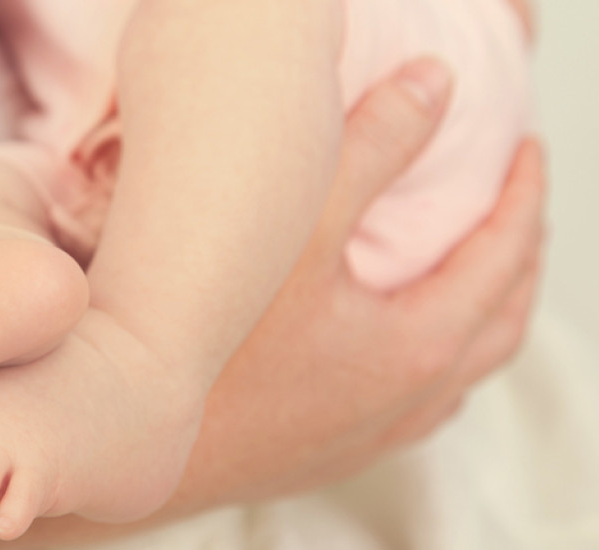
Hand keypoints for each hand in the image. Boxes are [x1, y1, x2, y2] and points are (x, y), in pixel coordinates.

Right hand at [161, 58, 545, 513]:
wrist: (146, 440)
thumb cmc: (217, 352)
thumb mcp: (298, 229)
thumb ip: (371, 152)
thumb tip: (431, 88)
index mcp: (417, 346)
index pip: (503, 259)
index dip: (523, 197)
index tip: (525, 156)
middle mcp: (410, 400)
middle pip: (501, 320)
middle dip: (520, 256)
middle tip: (515, 208)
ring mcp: (375, 433)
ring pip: (464, 369)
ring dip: (486, 313)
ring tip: (476, 274)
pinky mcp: (338, 451)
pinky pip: (424, 402)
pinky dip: (442, 361)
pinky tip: (407, 349)